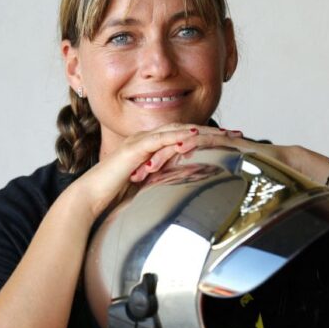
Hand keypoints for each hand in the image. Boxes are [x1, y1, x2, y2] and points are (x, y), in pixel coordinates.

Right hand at [67, 123, 236, 219]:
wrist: (91, 197)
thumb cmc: (115, 194)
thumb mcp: (149, 186)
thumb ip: (164, 181)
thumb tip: (184, 188)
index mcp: (152, 147)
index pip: (185, 138)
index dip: (209, 138)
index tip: (231, 142)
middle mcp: (148, 140)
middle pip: (186, 130)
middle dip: (213, 131)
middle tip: (237, 134)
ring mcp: (141, 142)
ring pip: (177, 130)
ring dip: (202, 131)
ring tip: (223, 133)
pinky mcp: (134, 149)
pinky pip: (160, 139)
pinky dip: (178, 136)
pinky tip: (194, 135)